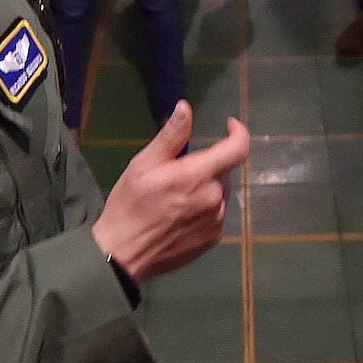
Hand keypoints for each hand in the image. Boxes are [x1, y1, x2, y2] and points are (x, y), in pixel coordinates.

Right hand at [92, 102, 250, 282]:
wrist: (123, 253)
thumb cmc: (129, 205)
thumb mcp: (143, 164)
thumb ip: (170, 136)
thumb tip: (185, 109)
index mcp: (196, 176)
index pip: (237, 149)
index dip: (238, 132)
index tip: (228, 125)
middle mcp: (213, 198)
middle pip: (224, 170)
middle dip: (207, 164)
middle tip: (177, 172)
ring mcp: (216, 221)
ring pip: (220, 192)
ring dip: (206, 186)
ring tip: (177, 197)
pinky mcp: (213, 238)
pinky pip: (217, 213)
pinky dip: (205, 207)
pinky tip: (181, 215)